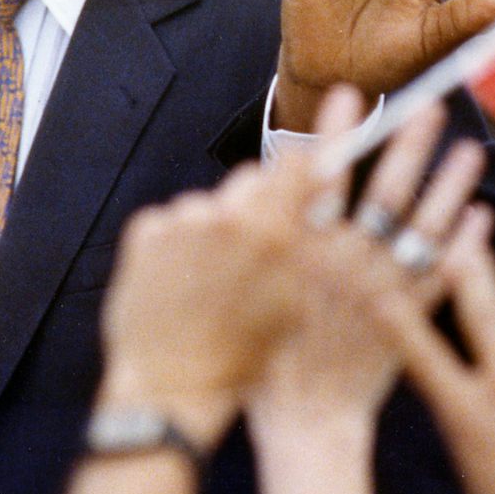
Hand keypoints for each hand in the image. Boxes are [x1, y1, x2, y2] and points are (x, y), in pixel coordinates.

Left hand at [97, 89, 369, 446]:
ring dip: (217, 227)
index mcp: (278, 240)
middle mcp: (232, 222)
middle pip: (256, 180)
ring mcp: (184, 225)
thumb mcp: (295, 306)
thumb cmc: (244, 363)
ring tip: (211, 279)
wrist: (169, 394)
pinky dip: (177, 242)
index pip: (309, 165)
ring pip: (213, 204)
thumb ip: (311, 248)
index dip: (333, 131)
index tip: (348, 99)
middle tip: (255, 239)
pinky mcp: (146, 233)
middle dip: (261, 200)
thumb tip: (323, 202)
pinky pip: (172, 220)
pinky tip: (181, 281)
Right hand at [247, 103, 485, 432]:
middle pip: (383, 195)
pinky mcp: (410, 321)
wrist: (307, 428)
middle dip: (408, 148)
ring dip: (449, 186)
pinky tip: (481, 216)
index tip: (352, 95)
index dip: (336, 137)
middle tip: (430, 108)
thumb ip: (266, 241)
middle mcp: (349, 268)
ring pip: (424, 228)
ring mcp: (385, 293)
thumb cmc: (268, 363)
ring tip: (471, 150)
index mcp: (303, 256)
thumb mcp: (254, 293)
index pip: (320, 181)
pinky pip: (444, 277)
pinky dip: (464, 245)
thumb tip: (259, 184)